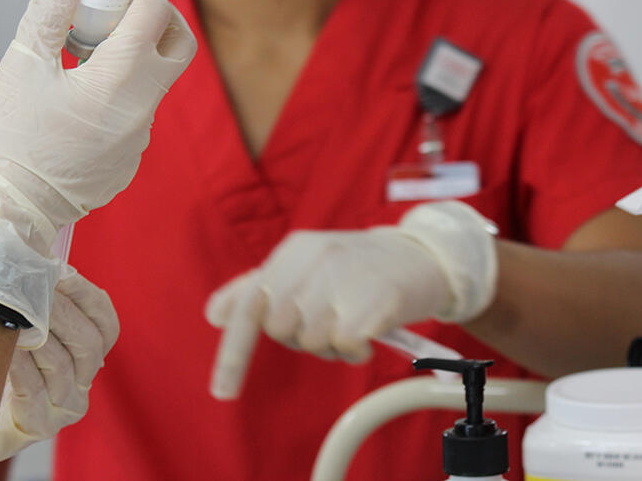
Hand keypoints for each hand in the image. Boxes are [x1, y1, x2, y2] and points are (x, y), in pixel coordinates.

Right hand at [0, 0, 195, 346]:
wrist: (6, 211)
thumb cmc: (8, 138)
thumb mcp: (22, 65)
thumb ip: (49, 10)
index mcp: (118, 82)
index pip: (153, 11)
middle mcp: (142, 110)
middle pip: (179, 44)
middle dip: (158, 15)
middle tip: (120, 8)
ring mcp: (140, 139)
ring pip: (157, 80)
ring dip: (136, 56)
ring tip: (86, 53)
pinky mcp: (130, 160)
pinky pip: (137, 113)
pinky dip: (121, 92)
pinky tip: (80, 97)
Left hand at [0, 269, 118, 462]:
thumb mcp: (21, 317)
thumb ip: (36, 289)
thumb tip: (38, 242)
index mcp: (90, 351)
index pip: (106, 322)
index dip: (85, 294)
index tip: (59, 271)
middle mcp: (85, 380)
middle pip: (88, 342)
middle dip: (58, 311)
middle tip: (28, 291)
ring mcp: (65, 406)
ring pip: (61, 364)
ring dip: (34, 335)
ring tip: (10, 315)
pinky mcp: (40, 425)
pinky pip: (33, 390)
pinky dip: (18, 364)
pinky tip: (3, 348)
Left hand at [204, 201, 496, 398]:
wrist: (426, 256)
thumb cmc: (359, 266)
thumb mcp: (306, 264)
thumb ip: (257, 287)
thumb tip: (215, 314)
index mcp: (293, 250)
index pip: (249, 304)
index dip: (233, 351)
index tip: (222, 391)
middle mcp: (313, 259)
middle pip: (280, 329)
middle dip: (301, 336)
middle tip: (329, 320)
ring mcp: (342, 278)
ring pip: (311, 342)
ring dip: (331, 345)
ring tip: (353, 322)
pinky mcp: (371, 301)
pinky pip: (344, 347)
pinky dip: (355, 351)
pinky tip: (369, 333)